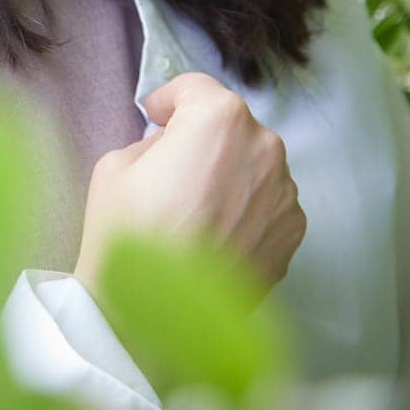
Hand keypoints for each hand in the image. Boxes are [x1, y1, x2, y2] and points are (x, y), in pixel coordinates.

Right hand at [75, 71, 305, 299]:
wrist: (154, 320)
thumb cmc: (128, 236)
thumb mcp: (116, 165)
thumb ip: (153, 142)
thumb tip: (172, 148)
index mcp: (220, 119)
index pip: (196, 88)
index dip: (170, 100)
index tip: (156, 116)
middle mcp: (265, 147)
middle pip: (231, 126)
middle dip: (204, 138)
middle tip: (173, 167)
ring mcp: (285, 193)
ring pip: (253, 166)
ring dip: (229, 174)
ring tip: (196, 209)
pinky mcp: (293, 234)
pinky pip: (267, 204)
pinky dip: (246, 210)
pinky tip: (215, 236)